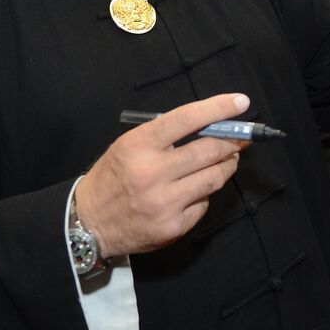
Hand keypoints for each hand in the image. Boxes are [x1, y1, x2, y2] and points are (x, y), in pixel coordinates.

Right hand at [75, 94, 248, 257]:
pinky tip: (196, 190)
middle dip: (232, 142)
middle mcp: (152, 173)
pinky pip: (203, 204)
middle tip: (240, 138)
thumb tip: (212, 126)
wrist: (88, 222)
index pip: (187, 119)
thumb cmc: (114, 177)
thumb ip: (166, 136)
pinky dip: (205, 194)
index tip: (241, 102)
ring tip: (228, 160)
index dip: (218, 108)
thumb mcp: (129, 145)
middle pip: (210, 150)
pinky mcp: (173, 226)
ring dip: (227, 166)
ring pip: (214, 178)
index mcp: (138, 145)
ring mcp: (164, 203)